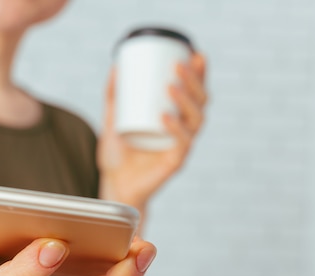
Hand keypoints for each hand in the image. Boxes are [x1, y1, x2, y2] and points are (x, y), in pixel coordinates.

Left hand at [97, 53, 207, 210]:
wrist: (113, 184)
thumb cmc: (117, 154)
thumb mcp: (112, 119)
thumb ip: (113, 95)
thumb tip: (115, 65)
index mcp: (175, 118)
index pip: (194, 92)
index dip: (199, 73)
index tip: (195, 53)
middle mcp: (184, 131)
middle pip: (201, 102)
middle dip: (194, 81)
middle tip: (178, 64)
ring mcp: (181, 146)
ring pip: (196, 120)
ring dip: (186, 100)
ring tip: (170, 86)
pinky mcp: (175, 162)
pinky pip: (183, 143)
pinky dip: (175, 128)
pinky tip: (165, 117)